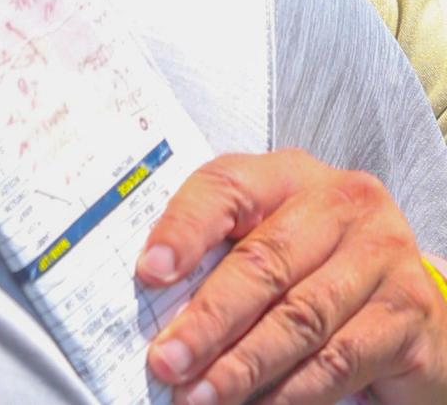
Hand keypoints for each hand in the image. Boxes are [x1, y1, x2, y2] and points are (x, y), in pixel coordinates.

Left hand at [135, 149, 446, 403]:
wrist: (406, 306)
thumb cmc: (318, 267)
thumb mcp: (270, 243)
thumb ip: (222, 255)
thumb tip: (155, 297)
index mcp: (290, 174)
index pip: (228, 186)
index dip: (185, 228)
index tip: (149, 273)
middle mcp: (341, 201)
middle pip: (264, 260)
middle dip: (209, 319)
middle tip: (168, 362)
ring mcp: (381, 252)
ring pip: (299, 316)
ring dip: (243, 365)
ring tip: (202, 396)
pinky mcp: (408, 310)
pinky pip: (339, 358)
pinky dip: (291, 391)